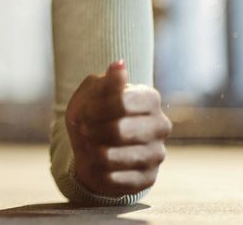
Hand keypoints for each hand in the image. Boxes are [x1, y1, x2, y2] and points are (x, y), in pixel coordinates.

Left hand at [65, 60, 171, 196]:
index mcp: (150, 98)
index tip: (82, 113)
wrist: (93, 148)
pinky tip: (97, 163)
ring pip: (113, 157)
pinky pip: (113, 178)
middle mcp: (161, 126)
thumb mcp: (91, 94)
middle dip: (91, 130)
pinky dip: (96, 170)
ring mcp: (157, 154)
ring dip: (91, 151)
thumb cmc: (93, 115)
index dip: (95, 109)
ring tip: (88, 145)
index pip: (122, 102)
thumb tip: (119, 65)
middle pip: (118, 130)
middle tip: (83, 130)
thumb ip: (105, 82)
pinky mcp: (148, 179)